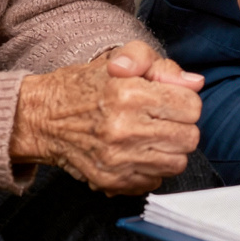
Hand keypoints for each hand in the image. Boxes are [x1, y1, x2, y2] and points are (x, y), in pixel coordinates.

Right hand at [10, 40, 202, 194]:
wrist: (44, 117)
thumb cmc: (87, 85)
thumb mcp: (123, 59)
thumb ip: (164, 68)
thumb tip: (195, 83)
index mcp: (130, 94)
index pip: (192, 107)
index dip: (183, 102)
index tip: (167, 101)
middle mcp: (124, 129)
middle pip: (189, 138)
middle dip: (181, 127)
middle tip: (161, 120)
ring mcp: (117, 159)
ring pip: (176, 163)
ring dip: (169, 150)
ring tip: (150, 137)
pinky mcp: (111, 180)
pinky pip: (154, 181)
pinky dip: (151, 169)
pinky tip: (136, 153)